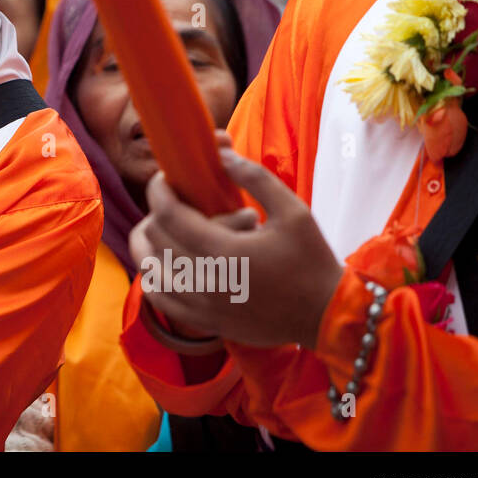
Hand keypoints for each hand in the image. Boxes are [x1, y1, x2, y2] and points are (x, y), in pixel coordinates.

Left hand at [128, 145, 344, 349]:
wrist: (326, 315)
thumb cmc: (312, 260)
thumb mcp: (293, 210)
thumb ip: (255, 178)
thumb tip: (221, 154)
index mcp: (225, 253)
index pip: (168, 215)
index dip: (158, 190)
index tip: (164, 178)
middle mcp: (206, 283)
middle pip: (156, 239)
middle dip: (158, 212)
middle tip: (175, 199)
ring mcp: (202, 307)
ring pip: (150, 270)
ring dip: (150, 244)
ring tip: (166, 228)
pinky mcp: (205, 322)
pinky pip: (161, 299)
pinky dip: (155, 276)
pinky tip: (167, 261)